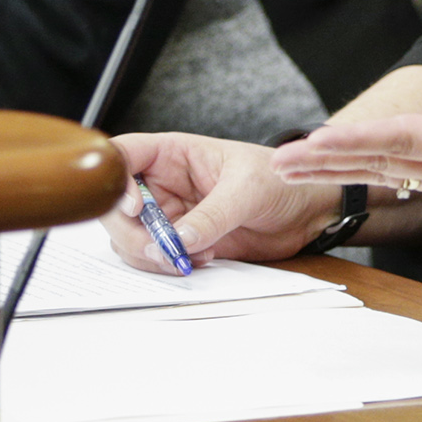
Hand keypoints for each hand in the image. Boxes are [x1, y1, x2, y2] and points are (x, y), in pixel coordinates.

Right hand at [106, 132, 342, 272]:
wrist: (304, 211)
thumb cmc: (279, 181)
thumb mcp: (249, 189)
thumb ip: (214, 214)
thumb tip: (179, 239)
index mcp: (173, 154)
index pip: (124, 155)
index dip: (116, 180)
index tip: (134, 208)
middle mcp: (163, 184)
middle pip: (117, 207)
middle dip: (132, 234)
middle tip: (163, 250)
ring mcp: (169, 216)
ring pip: (130, 238)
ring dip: (151, 255)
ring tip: (191, 256)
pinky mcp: (181, 243)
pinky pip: (154, 259)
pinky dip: (168, 266)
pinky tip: (201, 260)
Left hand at [272, 37, 421, 209]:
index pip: (404, 140)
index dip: (357, 140)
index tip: (316, 141)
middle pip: (382, 164)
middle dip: (327, 163)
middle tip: (277, 161)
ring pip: (388, 173)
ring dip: (339, 170)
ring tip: (293, 167)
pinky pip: (406, 176)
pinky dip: (368, 171)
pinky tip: (344, 168)